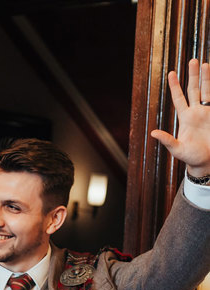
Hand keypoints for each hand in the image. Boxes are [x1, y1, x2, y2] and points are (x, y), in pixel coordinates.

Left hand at [151, 59, 209, 175]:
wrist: (206, 162)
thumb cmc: (191, 158)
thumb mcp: (177, 150)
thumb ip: (167, 140)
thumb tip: (153, 133)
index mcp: (185, 118)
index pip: (179, 98)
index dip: (175, 86)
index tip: (171, 73)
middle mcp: (196, 112)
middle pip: (194, 89)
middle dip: (193, 75)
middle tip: (193, 60)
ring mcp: (207, 113)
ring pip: (207, 90)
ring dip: (206, 78)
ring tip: (205, 63)